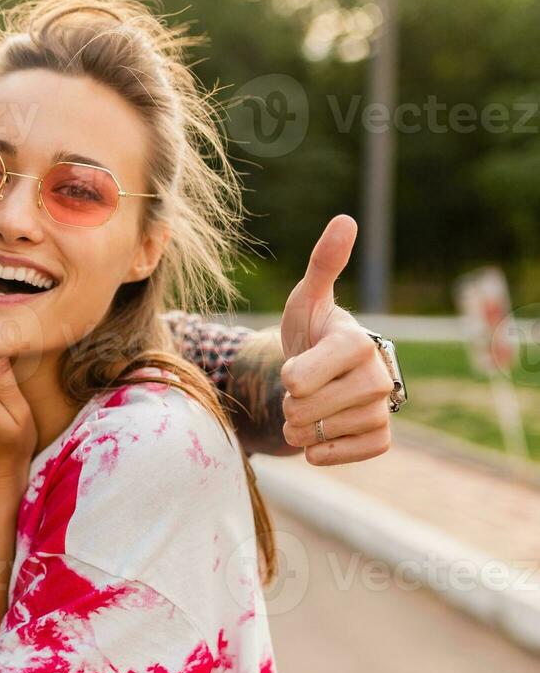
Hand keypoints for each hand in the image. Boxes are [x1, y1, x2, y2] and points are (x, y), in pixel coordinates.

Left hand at [280, 215, 393, 464]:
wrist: (323, 369)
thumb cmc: (310, 330)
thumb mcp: (307, 299)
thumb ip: (322, 265)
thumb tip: (345, 220)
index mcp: (356, 341)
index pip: (310, 373)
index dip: (293, 377)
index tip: (292, 370)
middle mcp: (378, 373)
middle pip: (311, 407)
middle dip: (290, 404)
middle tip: (295, 391)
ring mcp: (382, 405)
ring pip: (328, 431)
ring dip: (302, 429)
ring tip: (302, 412)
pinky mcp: (381, 434)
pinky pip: (356, 452)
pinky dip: (328, 452)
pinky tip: (316, 440)